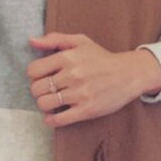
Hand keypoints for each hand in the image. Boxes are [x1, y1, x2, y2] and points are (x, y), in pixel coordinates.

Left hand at [27, 32, 154, 127]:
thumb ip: (55, 39)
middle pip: (36, 89)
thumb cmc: (102, 58)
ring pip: (45, 104)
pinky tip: (53, 116)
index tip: (42, 78)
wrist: (129, 74)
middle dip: (38, 91)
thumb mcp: (80, 42)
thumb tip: (31, 41)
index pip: (33, 70)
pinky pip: (59, 120)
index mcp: (67, 57)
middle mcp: (72, 75)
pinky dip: (51, 120)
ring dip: (44, 105)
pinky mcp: (86, 110)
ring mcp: (79, 94)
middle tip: (47, 91)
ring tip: (52, 102)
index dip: (34, 76)